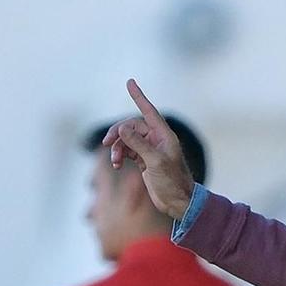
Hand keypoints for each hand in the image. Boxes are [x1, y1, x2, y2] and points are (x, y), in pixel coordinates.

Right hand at [101, 80, 196, 220]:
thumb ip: (138, 144)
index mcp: (164, 136)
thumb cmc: (173, 182)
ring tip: (115, 162)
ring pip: (127, 139)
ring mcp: (149, 150)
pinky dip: (120, 156)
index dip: (139, 97)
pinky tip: (116, 165)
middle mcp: (157, 140)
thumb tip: (122, 129)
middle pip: (131, 126)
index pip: (149, 111)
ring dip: (117, 148)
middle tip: (107, 143)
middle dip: (118, 133)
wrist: (178, 203)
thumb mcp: (155, 162)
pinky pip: (127, 151)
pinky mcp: (144, 161)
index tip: (129, 82)